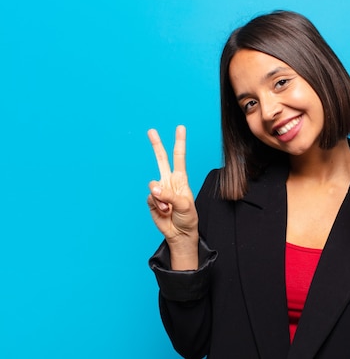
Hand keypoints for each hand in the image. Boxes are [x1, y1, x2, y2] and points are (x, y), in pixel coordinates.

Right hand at [147, 126, 198, 246]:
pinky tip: (164, 211)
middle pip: (161, 160)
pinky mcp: (152, 200)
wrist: (180, 233)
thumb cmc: (188, 217)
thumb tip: (152, 187)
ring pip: (153, 186)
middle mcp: (169, 181)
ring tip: (169, 208)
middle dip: (156, 145)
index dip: (179, 142)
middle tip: (151, 131)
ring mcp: (159, 191)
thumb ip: (169, 194)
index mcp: (180, 179)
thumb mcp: (184, 205)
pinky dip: (157, 206)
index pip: (179, 157)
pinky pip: (150, 198)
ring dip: (161, 198)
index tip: (180, 128)